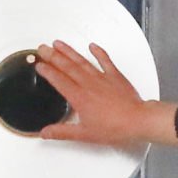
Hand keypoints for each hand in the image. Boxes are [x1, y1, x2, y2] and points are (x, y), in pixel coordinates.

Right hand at [30, 41, 174, 148]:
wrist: (137, 120)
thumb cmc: (115, 128)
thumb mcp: (84, 134)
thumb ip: (62, 132)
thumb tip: (45, 133)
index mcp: (79, 97)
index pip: (58, 80)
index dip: (47, 71)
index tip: (39, 64)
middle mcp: (89, 84)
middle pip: (67, 66)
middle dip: (53, 56)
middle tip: (43, 48)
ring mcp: (102, 78)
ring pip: (82, 61)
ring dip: (69, 51)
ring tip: (58, 43)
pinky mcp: (115, 76)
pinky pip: (105, 60)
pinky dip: (98, 52)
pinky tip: (92, 46)